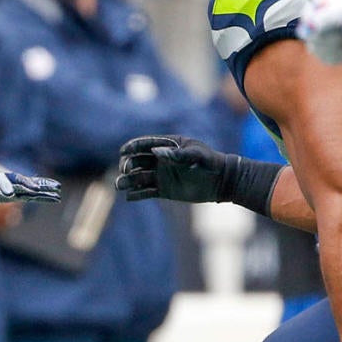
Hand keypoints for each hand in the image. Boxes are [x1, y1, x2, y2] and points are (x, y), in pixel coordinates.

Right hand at [116, 135, 283, 214]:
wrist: (222, 181)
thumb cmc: (210, 163)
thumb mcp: (196, 156)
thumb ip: (177, 154)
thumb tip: (156, 152)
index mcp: (167, 146)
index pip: (144, 144)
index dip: (132, 147)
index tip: (123, 151)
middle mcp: (160, 160)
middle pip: (137, 161)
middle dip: (128, 164)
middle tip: (127, 170)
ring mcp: (161, 175)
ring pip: (138, 177)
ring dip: (127, 180)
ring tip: (119, 185)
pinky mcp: (163, 190)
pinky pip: (146, 192)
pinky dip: (136, 194)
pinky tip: (129, 197)